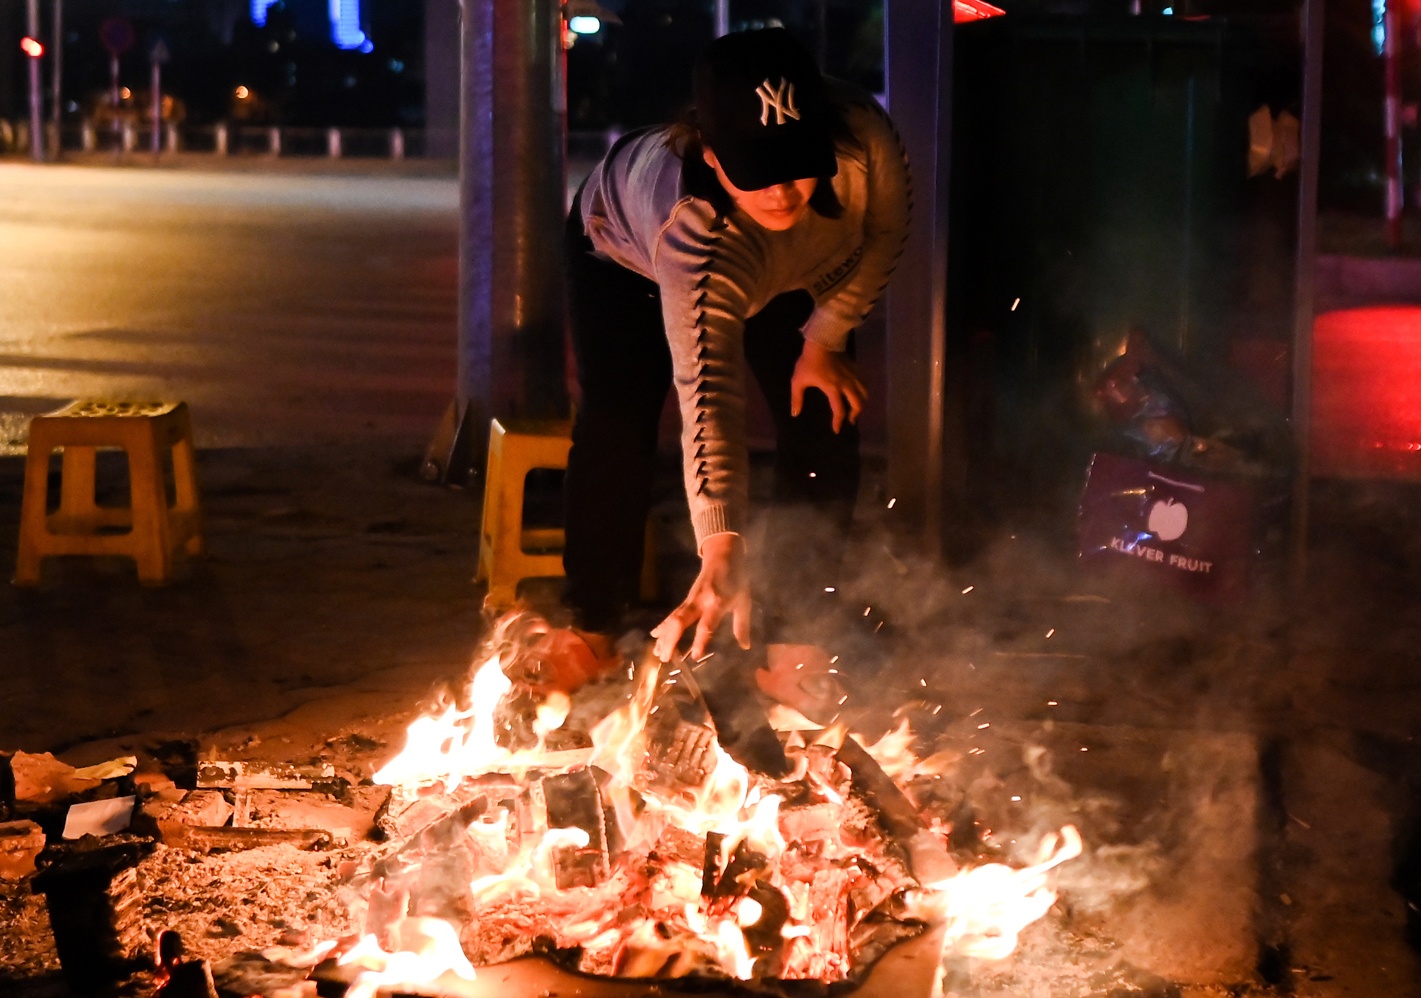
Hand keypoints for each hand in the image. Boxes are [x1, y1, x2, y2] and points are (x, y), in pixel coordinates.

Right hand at [650, 533, 751, 661]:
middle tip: (665, 659)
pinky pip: (672, 614)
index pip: (706, 625)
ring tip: (657, 653)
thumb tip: (745, 646)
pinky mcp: (685, 599)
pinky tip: (654, 636)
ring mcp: (690, 600)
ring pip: (672, 619)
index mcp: (717, 604)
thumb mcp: (744, 601)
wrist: (723, 555)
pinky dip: (662, 626)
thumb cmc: (737, 579)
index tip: (695, 656)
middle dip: (671, 640)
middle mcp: (700, 602)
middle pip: (680, 622)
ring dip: (664, 636)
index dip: (700, 641)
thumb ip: (742, 625)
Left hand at [791, 341, 867, 433]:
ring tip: (856, 409)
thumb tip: (795, 413)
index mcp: (832, 389)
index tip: (837, 430)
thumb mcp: (798, 380)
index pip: (839, 410)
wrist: (822, 341)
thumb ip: (797, 398)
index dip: (838, 422)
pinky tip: (858, 393)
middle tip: (850, 420)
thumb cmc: (808, 361)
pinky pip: (863, 383)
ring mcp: (853, 376)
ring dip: (862, 404)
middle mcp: (846, 385)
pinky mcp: (855, 369)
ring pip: (864, 393)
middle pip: (858, 404)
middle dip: (855, 414)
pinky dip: (863, 392)